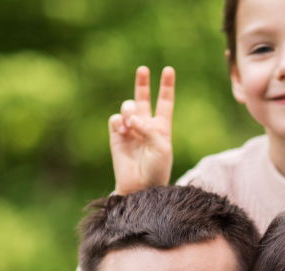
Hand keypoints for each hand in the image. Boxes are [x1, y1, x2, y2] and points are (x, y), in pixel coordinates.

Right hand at [109, 66, 174, 193]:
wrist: (139, 187)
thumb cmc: (156, 169)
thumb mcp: (161, 147)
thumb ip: (149, 129)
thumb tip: (131, 118)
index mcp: (162, 127)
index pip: (165, 102)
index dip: (166, 86)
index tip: (168, 69)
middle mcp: (146, 125)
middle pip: (143, 98)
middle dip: (142, 83)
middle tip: (143, 69)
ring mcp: (130, 130)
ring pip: (128, 106)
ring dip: (130, 110)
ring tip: (132, 124)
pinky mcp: (116, 136)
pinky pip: (116, 119)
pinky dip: (120, 121)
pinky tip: (124, 130)